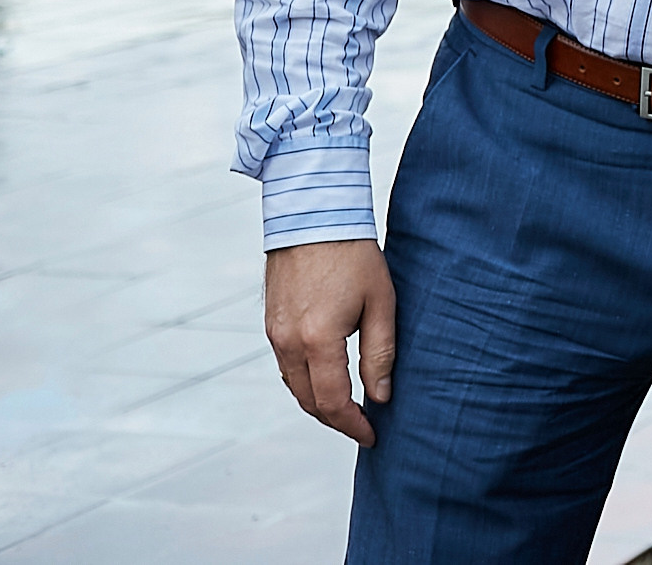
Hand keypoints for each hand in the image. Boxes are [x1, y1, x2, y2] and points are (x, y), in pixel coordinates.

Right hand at [265, 239, 397, 446]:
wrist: (313, 216)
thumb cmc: (354, 255)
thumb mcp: (381, 302)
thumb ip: (380, 353)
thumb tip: (381, 395)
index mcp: (318, 340)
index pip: (333, 402)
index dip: (353, 424)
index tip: (373, 435)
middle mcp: (288, 343)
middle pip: (308, 401)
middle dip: (336, 420)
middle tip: (363, 427)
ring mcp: (274, 334)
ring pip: (293, 386)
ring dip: (318, 403)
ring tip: (349, 410)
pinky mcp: (271, 324)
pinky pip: (285, 367)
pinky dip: (305, 382)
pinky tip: (326, 382)